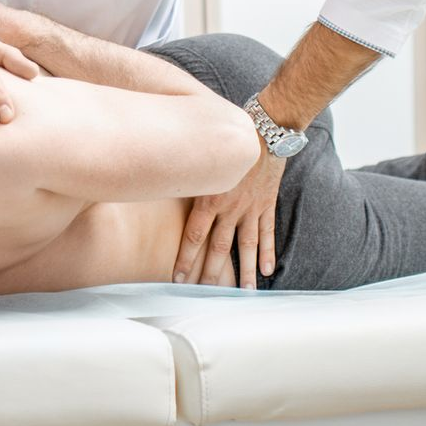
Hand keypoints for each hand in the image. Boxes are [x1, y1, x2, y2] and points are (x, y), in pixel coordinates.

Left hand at [174, 145, 284, 286]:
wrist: (263, 132)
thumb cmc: (226, 140)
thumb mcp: (200, 156)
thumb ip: (184, 174)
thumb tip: (158, 177)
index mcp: (210, 197)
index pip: (193, 236)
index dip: (186, 259)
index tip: (179, 279)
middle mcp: (230, 207)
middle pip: (219, 247)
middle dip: (211, 272)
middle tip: (205, 293)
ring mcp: (250, 207)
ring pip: (246, 245)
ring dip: (246, 270)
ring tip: (245, 292)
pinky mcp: (266, 204)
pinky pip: (267, 231)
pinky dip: (268, 251)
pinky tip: (268, 270)